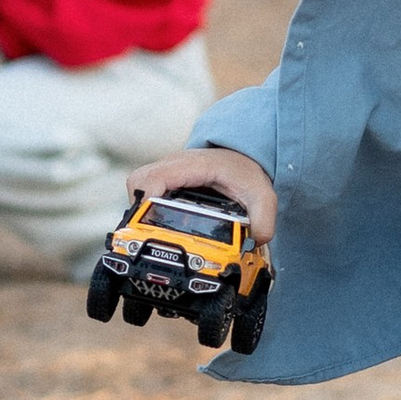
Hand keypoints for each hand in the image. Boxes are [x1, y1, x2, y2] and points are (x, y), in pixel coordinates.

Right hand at [123, 146, 276, 247]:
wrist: (245, 156)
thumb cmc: (246, 172)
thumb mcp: (262, 196)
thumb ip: (263, 221)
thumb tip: (254, 242)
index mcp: (195, 166)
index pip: (158, 177)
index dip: (146, 199)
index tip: (148, 221)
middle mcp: (175, 165)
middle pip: (139, 182)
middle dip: (139, 208)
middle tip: (151, 232)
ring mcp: (167, 170)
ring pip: (137, 185)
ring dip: (140, 208)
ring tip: (153, 230)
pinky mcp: (164, 179)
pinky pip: (144, 190)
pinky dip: (145, 205)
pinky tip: (158, 223)